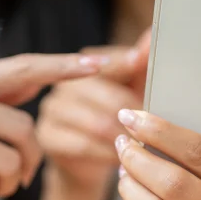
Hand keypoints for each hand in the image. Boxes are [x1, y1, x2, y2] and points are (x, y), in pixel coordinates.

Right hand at [38, 34, 149, 193]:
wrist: (87, 165)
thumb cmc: (114, 123)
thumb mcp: (131, 92)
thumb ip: (139, 66)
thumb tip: (151, 35)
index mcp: (82, 67)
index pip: (106, 62)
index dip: (127, 64)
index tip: (141, 66)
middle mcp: (62, 84)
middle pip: (104, 95)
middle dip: (132, 114)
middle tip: (154, 129)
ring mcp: (51, 111)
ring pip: (95, 122)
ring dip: (122, 137)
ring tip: (141, 147)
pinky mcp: (47, 137)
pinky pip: (82, 145)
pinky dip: (106, 154)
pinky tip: (121, 161)